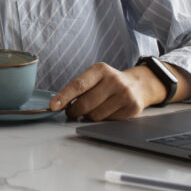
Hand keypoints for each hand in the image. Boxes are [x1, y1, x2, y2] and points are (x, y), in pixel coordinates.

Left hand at [49, 62, 164, 121]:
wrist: (138, 85)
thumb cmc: (109, 82)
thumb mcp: (96, 76)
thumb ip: (80, 88)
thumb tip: (60, 104)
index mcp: (100, 69)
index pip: (78, 85)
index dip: (63, 97)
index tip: (53, 106)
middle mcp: (114, 80)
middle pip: (85, 104)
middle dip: (74, 111)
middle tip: (71, 112)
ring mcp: (124, 94)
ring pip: (95, 115)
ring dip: (88, 116)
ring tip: (92, 110)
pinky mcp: (132, 108)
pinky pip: (108, 120)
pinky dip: (102, 119)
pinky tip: (107, 111)